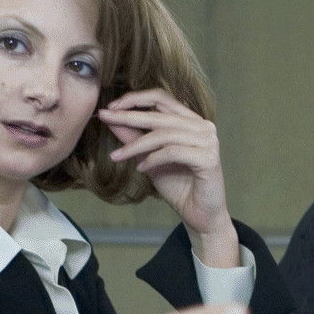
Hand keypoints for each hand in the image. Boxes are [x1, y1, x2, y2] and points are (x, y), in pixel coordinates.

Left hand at [99, 89, 238, 267]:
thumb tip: (112, 120)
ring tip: (117, 156)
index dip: (135, 99)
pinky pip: (173, 152)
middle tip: (104, 117)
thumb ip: (134, 138)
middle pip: (159, 115)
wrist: (200, 214)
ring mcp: (208, 141)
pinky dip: (154, 159)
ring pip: (164, 135)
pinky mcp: (208, 158)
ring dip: (136, 145)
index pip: (161, 98)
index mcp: (190, 120)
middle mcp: (202, 126)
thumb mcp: (149, 158)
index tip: (111, 108)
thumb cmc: (178, 185)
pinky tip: (141, 169)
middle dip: (128, 116)